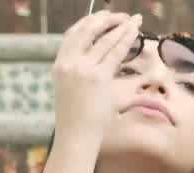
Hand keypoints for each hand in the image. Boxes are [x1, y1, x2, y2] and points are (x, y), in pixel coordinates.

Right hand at [51, 10, 141, 146]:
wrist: (76, 136)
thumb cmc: (76, 119)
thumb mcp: (69, 90)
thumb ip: (79, 72)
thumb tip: (96, 59)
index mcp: (59, 65)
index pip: (72, 34)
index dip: (88, 22)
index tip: (101, 16)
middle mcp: (69, 63)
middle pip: (88, 30)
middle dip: (106, 19)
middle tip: (121, 16)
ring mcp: (83, 69)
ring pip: (105, 40)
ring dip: (121, 27)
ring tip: (134, 21)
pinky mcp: (99, 77)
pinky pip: (116, 52)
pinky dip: (127, 39)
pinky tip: (135, 32)